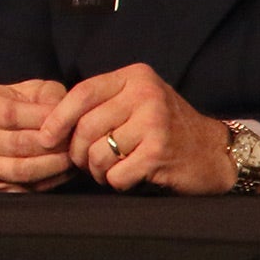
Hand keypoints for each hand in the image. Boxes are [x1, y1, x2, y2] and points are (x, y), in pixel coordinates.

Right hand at [0, 78, 72, 191]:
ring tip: (71, 156)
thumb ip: (48, 95)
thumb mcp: (30, 91)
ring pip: (20, 169)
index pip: (10, 114)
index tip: (67, 120)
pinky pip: (25, 188)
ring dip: (52, 164)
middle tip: (74, 140)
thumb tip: (64, 113)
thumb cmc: (18, 107)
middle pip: (16, 144)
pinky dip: (49, 181)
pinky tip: (64, 171)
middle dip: (51, 144)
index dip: (42, 119)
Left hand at [42, 63, 256, 194]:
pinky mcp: (159, 152)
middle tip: (85, 163)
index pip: (82, 93)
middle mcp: (146, 94)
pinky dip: (115, 182)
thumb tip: (49, 124)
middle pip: (86, 126)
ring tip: (108, 170)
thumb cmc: (164, 128)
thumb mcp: (136, 102)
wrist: (213, 152)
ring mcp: (154, 122)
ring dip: (97, 170)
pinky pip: (116, 174)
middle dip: (77, 152)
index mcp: (135, 77)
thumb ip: (101, 104)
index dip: (58, 117)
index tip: (45, 137)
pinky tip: (126, 178)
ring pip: (98, 153)